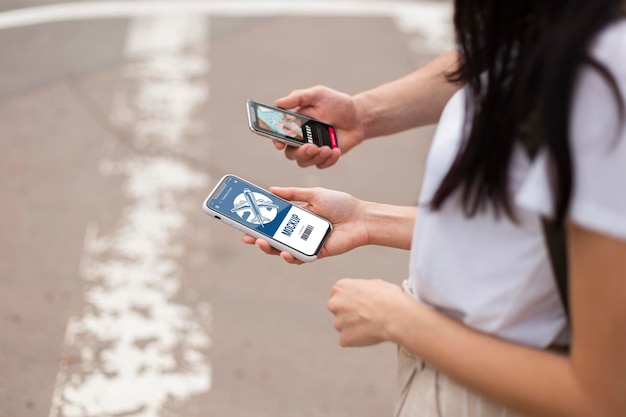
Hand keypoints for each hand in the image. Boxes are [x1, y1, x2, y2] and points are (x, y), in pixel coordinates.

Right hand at [242, 186, 369, 263]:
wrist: (361, 217)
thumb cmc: (341, 204)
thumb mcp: (314, 194)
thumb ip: (292, 194)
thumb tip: (271, 190)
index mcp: (298, 216)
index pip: (274, 221)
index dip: (259, 223)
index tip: (244, 222)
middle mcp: (300, 231)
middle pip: (274, 237)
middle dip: (259, 238)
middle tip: (247, 237)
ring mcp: (307, 243)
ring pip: (283, 250)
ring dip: (270, 248)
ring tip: (261, 243)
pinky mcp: (316, 254)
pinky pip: (300, 258)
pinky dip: (290, 257)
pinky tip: (284, 253)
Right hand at [273, 85, 364, 168]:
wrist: (357, 117)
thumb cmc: (336, 103)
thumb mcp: (317, 94)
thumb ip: (298, 97)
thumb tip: (279, 103)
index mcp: (294, 124)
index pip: (279, 135)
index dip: (276, 140)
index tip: (280, 144)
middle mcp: (300, 139)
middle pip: (290, 153)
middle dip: (300, 152)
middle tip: (311, 147)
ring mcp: (312, 149)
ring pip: (304, 162)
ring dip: (315, 157)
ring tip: (328, 148)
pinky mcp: (324, 157)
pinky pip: (320, 165)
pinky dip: (328, 160)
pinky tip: (336, 150)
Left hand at [327, 278, 407, 346]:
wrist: (396, 316)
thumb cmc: (390, 298)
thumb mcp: (375, 284)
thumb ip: (362, 289)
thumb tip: (363, 293)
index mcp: (340, 287)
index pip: (340, 296)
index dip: (353, 301)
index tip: (363, 304)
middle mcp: (334, 303)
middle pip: (339, 311)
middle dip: (349, 314)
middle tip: (366, 316)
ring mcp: (337, 322)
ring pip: (343, 326)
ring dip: (353, 328)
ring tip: (371, 325)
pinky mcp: (344, 338)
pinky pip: (347, 340)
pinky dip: (356, 340)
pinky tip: (370, 334)